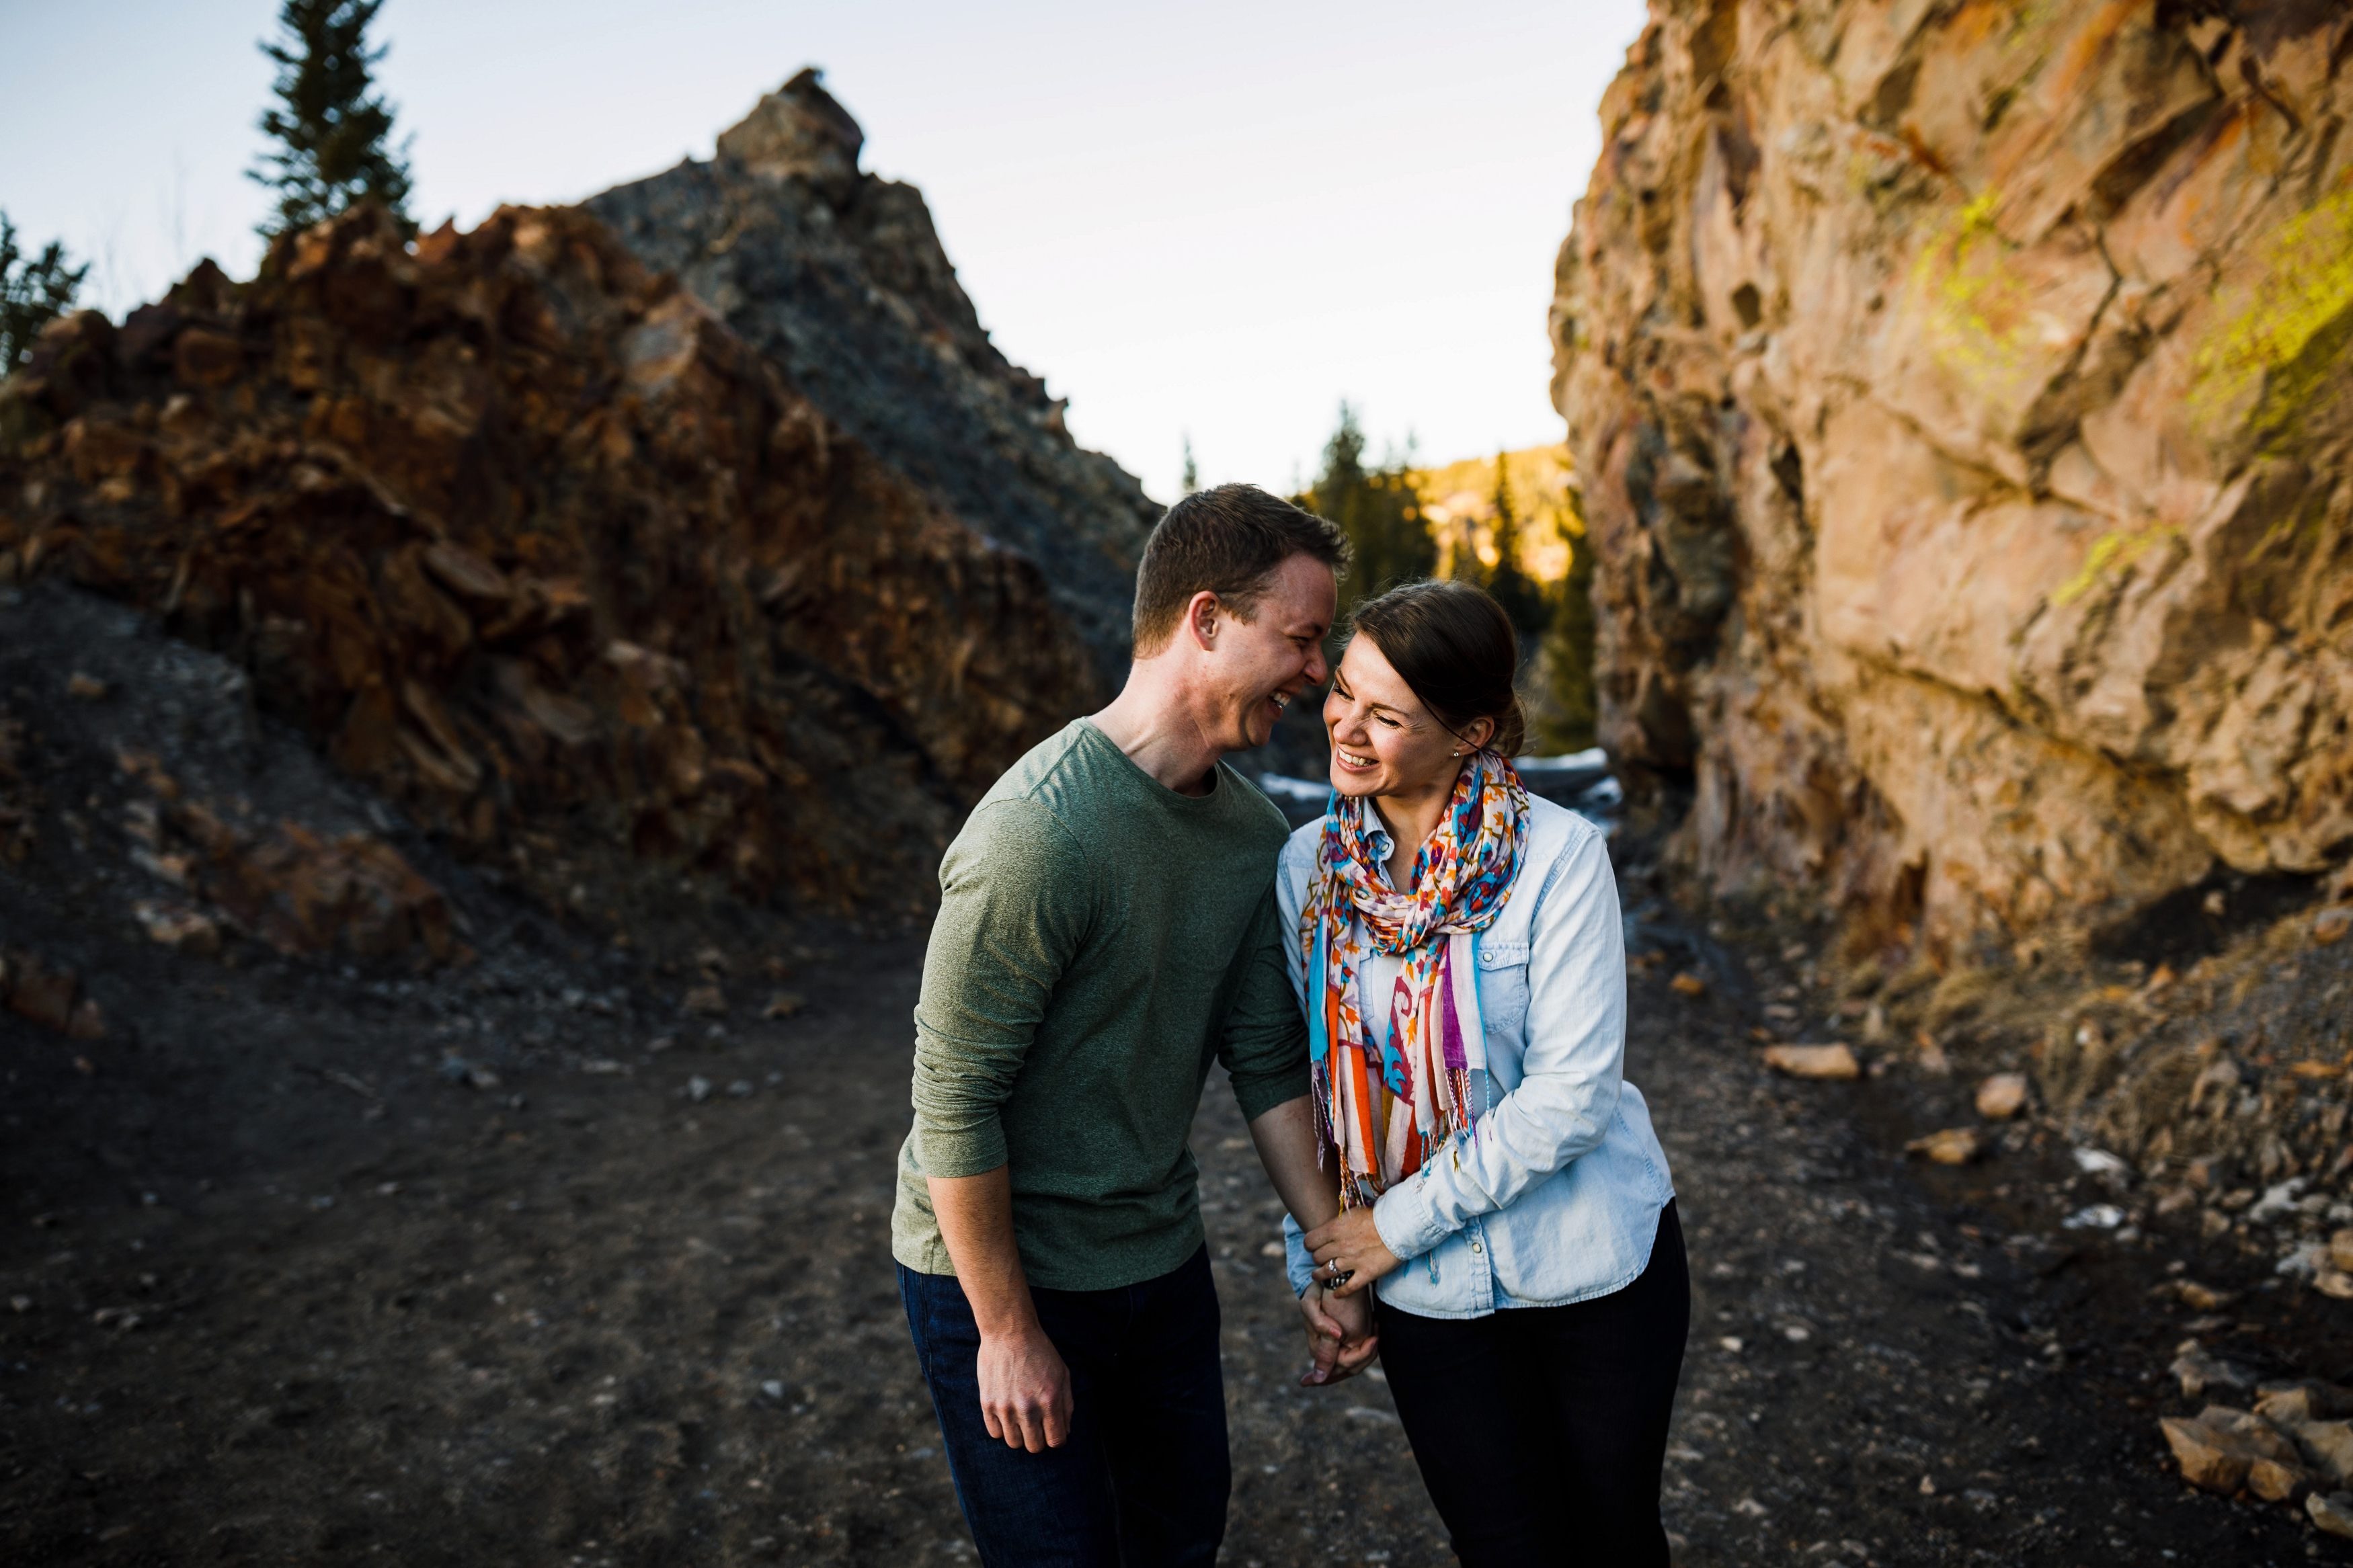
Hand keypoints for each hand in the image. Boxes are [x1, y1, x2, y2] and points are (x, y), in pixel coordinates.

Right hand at [976, 1322, 1072, 1450]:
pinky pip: (995, 1433)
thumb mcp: (1062, 1374)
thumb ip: (1067, 1405)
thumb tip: (1065, 1431)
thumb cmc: (1039, 1351)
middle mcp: (1028, 1408)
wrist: (1009, 1331)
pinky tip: (1007, 1415)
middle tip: (1036, 1425)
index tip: (1052, 1432)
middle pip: (1034, 1447)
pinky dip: (1002, 1428)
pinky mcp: (988, 1403)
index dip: (1056, 1439)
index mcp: (1050, 1401)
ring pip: (1014, 1443)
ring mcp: (1005, 1407)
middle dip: (1039, 1439)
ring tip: (1020, 1419)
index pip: (1056, 1441)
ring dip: (1020, 1435)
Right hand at [1297, 1283, 1379, 1385]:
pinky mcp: (1343, 1342)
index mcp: (1317, 1348)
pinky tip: (1373, 1330)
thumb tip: (1330, 1351)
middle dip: (1366, 1355)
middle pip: (1352, 1368)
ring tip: (1374, 1329)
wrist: (1326, 1281)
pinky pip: (1358, 1353)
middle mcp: (1326, 1352)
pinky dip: (1368, 1346)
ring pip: (1357, 1363)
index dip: (1360, 1356)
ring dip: (1369, 1351)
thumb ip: (1320, 1327)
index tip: (1372, 1339)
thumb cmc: (1316, 1291)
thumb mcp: (1311, 1306)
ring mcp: (1335, 1348)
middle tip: (1375, 1335)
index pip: (1343, 1364)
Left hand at [1302, 1206, 1401, 1299]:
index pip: (1310, 1241)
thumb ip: (1340, 1221)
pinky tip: (1336, 1294)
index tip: (1312, 1246)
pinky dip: (1340, 1292)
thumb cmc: (1378, 1216)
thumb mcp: (1354, 1212)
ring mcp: (1352, 1261)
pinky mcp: (1366, 1273)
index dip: (1310, 1244)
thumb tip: (1332, 1224)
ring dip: (1319, 1275)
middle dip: (1316, 1259)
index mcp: (1335, 1229)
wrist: (1399, 1226)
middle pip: (1317, 1257)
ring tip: (1317, 1275)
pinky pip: (1348, 1287)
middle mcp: (1340, 1246)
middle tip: (1319, 1259)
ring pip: (1327, 1272)